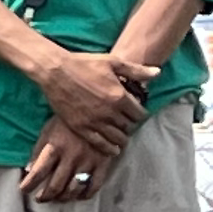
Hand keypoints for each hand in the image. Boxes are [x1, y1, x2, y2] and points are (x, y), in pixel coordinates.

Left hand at [22, 117, 126, 202]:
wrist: (98, 112)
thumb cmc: (67, 122)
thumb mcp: (48, 131)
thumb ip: (38, 150)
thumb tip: (28, 170)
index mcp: (55, 147)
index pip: (38, 172)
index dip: (29, 184)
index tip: (23, 189)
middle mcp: (71, 157)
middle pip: (56, 185)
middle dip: (45, 196)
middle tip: (40, 198)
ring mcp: (88, 162)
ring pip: (74, 189)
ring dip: (63, 198)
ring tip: (57, 198)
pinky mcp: (103, 164)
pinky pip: (94, 186)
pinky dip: (85, 195)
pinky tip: (78, 195)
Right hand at [33, 45, 147, 142]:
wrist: (55, 70)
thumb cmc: (84, 63)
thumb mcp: (112, 62)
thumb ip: (136, 70)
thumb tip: (157, 73)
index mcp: (120, 96)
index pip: (140, 114)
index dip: (140, 114)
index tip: (136, 112)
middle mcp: (109, 112)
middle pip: (129, 127)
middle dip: (130, 125)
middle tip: (127, 123)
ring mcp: (94, 121)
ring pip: (117, 138)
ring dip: (122, 138)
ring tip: (121, 136)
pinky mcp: (80, 127)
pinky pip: (99, 144)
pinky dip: (109, 149)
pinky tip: (113, 149)